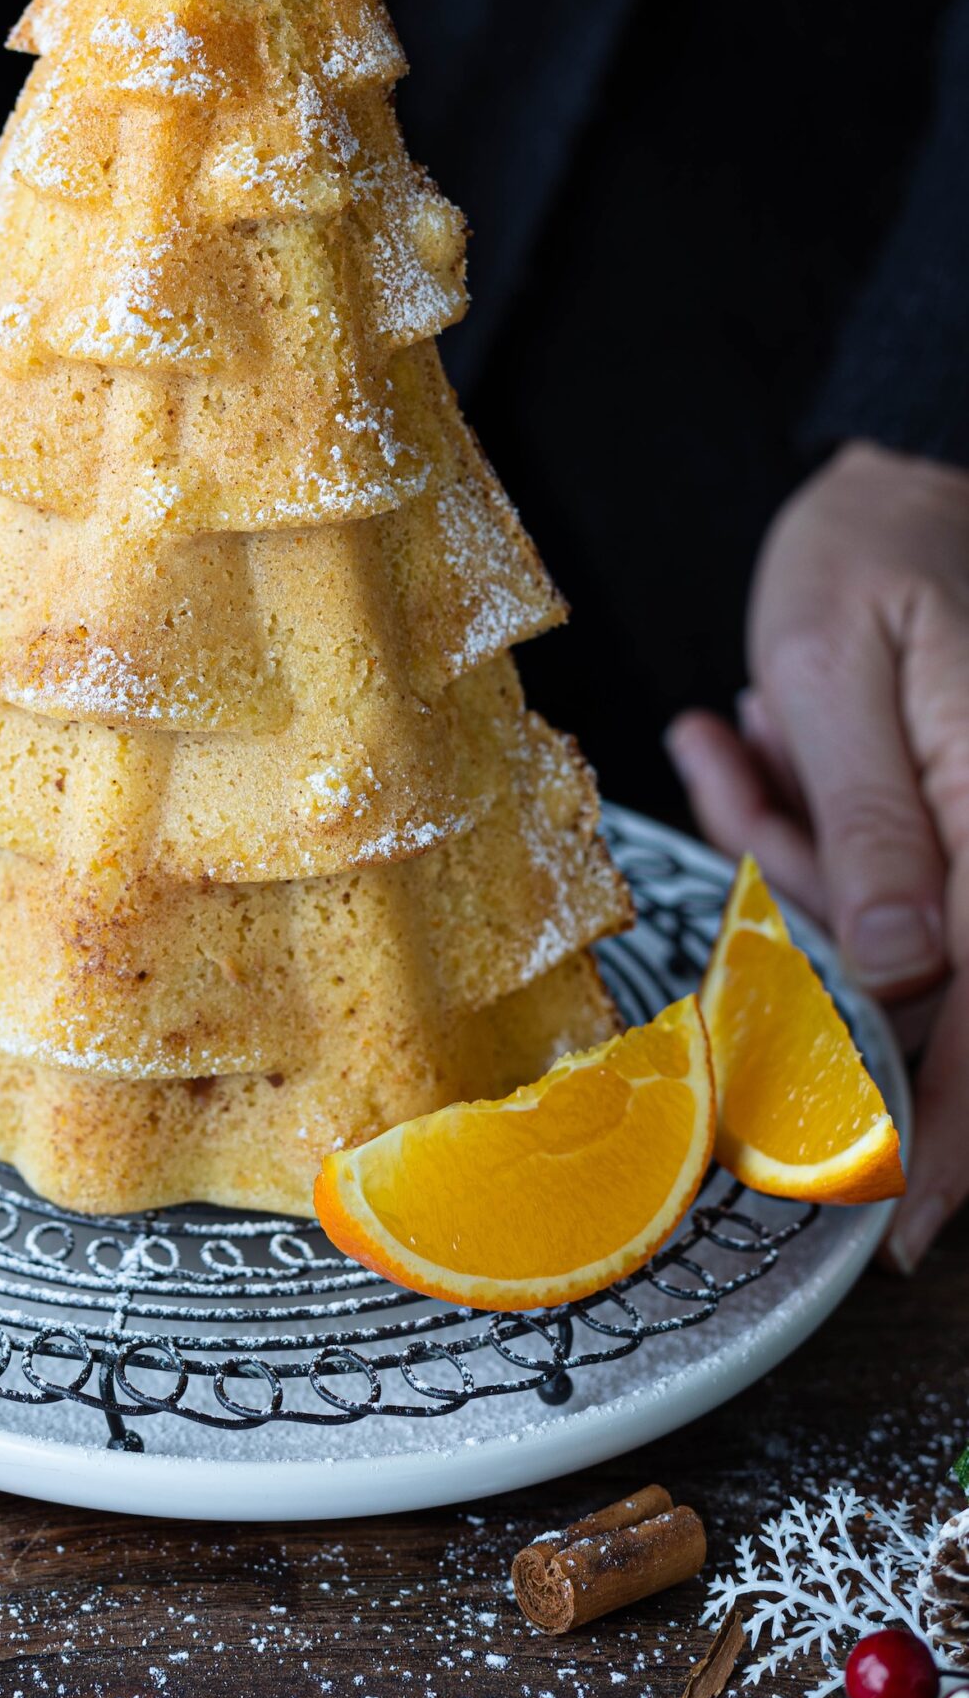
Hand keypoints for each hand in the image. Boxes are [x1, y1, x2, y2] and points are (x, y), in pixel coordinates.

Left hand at [665, 441, 968, 1270]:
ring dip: (794, 857)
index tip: (907, 1226)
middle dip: (826, 939)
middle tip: (762, 785)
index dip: (959, 1139)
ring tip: (756, 728)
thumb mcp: (848, 674)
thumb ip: (877, 829)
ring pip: (875, 929)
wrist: (898, 471)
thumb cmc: (878, 551)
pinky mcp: (940, 819)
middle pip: (931, 986)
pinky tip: (750, 736)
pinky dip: (796, 830)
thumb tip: (905, 972)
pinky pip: (862, 873)